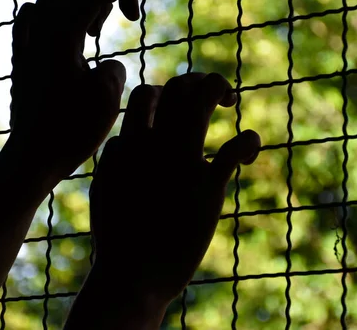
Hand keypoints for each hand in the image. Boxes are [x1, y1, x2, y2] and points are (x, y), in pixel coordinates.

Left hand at [9, 0, 138, 177]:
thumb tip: (106, 66)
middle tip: (107, 32)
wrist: (35, 155)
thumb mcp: (108, 95)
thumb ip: (114, 67)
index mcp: (63, 37)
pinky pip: (30, 19)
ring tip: (89, 37)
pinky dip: (50, 19)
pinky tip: (63, 40)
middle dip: (98, 1)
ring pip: (50, 2)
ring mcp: (26, 45)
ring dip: (75, 10)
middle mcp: (40, 34)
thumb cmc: (73, 129)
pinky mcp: (20, 59)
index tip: (134, 15)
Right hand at [90, 72, 260, 303]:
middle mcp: (154, 145)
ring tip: (229, 98)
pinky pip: (235, 147)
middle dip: (197, 80)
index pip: (146, 95)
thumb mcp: (106, 191)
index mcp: (128, 145)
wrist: (132, 276)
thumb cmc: (119, 238)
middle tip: (213, 93)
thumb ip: (115, 161)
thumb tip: (121, 141)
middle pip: (176, 88)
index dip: (164, 92)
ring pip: (201, 101)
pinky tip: (250, 150)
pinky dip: (248, 141)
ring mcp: (180, 161)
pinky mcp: (207, 186)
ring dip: (219, 88)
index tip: (176, 106)